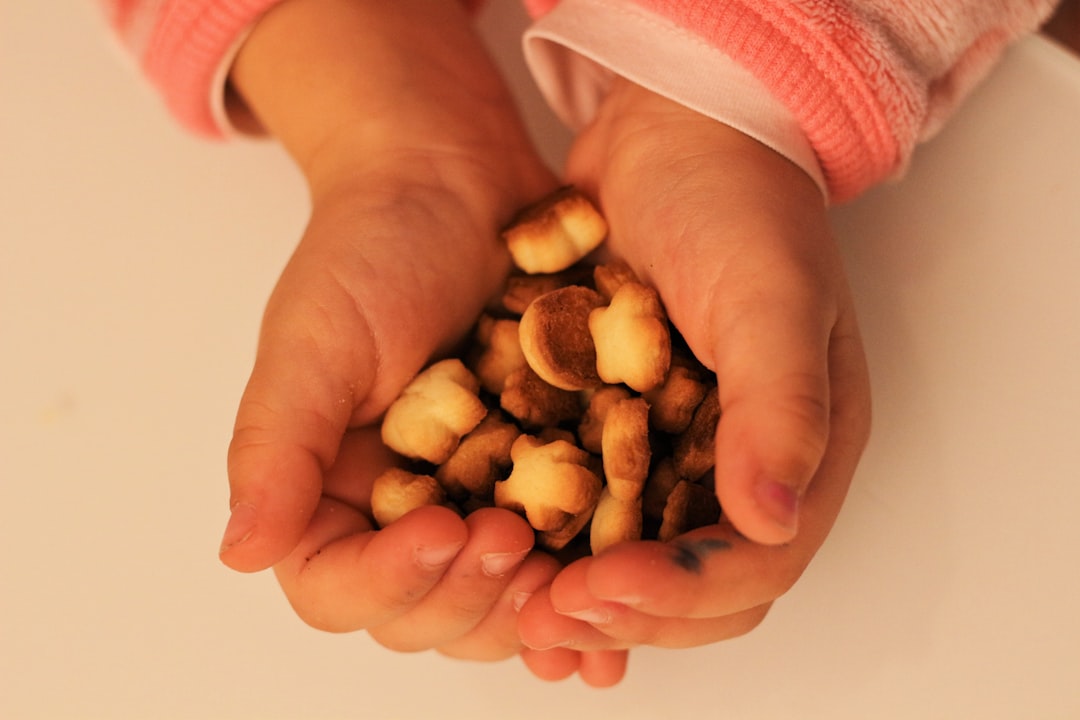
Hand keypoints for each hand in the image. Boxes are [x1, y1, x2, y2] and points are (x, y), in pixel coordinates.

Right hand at [214, 0, 614, 670]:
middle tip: (511, 537)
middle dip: (470, 595)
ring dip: (534, 603)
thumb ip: (277, 447)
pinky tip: (625, 580)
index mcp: (329, 495)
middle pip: (427, 615)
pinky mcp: (547, 481)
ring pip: (501, 603)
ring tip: (573, 572)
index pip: (338, 588)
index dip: (388, 583)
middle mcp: (402, 516)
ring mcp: (479, 504)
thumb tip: (239, 553)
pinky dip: (591, 578)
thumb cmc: (372, 249)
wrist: (459, 185)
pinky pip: (571, 554)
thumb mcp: (316, 341)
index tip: (438, 529)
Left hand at [516, 78, 871, 654]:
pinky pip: (586, 511)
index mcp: (800, 449)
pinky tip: (504, 561)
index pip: (755, 564)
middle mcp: (740, 465)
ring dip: (583, 599)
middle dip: (626, 613)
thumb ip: (781, 408)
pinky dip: (553, 547)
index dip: (682, 594)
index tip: (603, 586)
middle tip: (549, 618)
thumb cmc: (737, 201)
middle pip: (693, 587)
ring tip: (521, 615)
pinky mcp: (617, 430)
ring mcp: (675, 451)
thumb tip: (770, 522)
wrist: (671, 132)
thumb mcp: (769, 294)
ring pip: (635, 562)